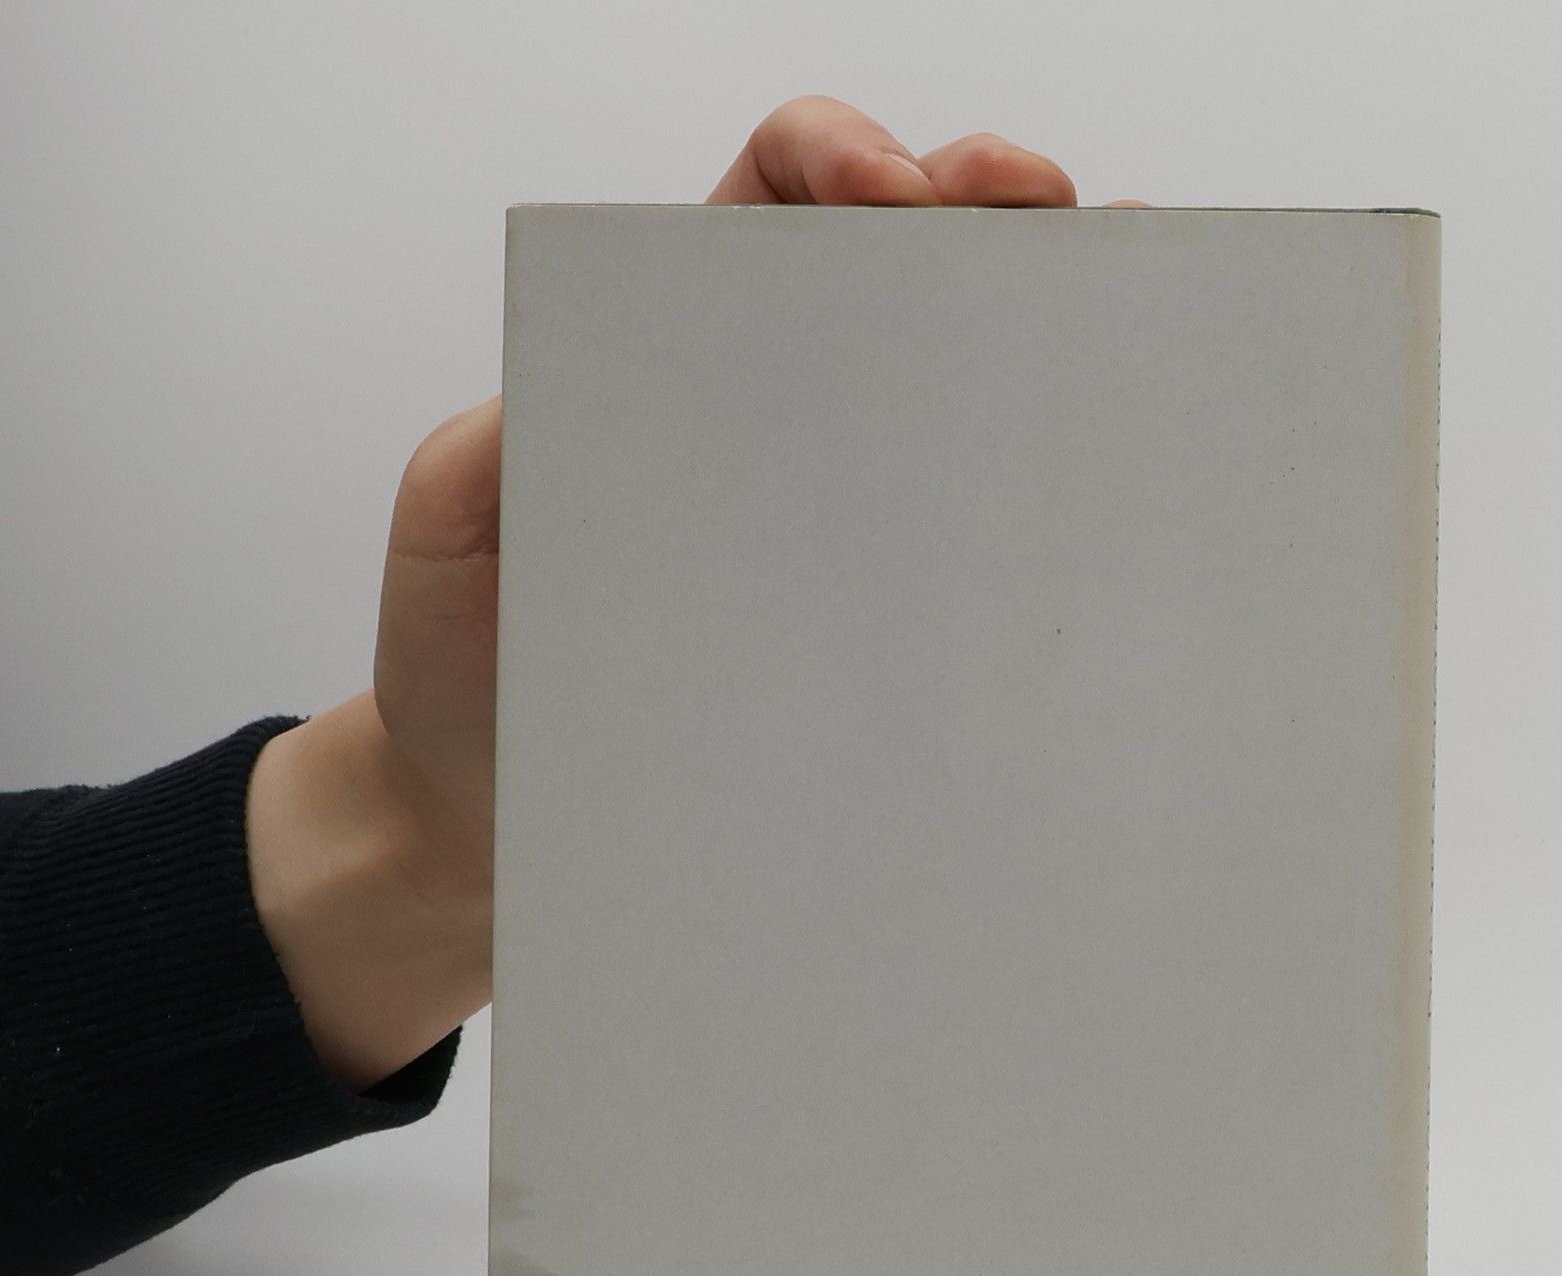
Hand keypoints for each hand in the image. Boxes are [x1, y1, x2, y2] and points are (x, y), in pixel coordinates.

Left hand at [247, 98, 1102, 1089]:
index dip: (843, 156)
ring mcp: (841, 526)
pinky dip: (1041, 507)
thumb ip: (487, 444)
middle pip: (911, 264)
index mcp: (675, 352)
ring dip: (1049, 334)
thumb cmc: (471, 679)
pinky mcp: (879, 629)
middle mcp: (776, 423)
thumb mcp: (451, 534)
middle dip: (996, 209)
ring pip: (968, 391)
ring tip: (1109, 329)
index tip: (883, 190)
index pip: (779, 196)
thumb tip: (569, 397)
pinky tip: (1085, 503)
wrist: (502, 834)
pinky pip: (971, 551)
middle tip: (1039, 217)